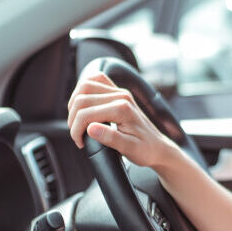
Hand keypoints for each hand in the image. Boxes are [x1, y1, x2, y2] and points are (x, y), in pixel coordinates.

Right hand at [66, 71, 180, 168]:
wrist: (158, 147)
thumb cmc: (145, 150)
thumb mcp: (129, 149)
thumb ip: (110, 138)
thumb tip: (90, 128)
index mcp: (122, 109)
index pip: (86, 113)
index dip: (76, 130)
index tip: (80, 143)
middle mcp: (121, 95)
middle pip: (82, 97)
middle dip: (73, 118)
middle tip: (77, 135)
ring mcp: (119, 92)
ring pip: (85, 85)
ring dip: (75, 103)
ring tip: (77, 122)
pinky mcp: (118, 92)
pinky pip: (96, 81)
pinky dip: (84, 91)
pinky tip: (83, 106)